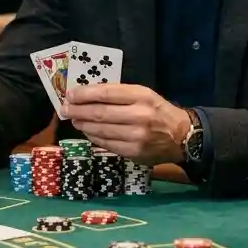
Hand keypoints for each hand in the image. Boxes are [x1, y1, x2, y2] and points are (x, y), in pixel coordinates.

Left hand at [61, 83, 189, 165]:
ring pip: (100, 130)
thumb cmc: (159, 111)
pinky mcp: (133, 153)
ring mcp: (136, 137)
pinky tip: (88, 132)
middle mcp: (139, 116)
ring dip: (83, 125)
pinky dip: (94, 137)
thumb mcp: (144, 94)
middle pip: (99, 113)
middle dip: (78, 111)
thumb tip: (87, 96)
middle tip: (65, 109)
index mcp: (142, 96)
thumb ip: (119, 94)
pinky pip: (106, 144)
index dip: (84, 94)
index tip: (70, 94)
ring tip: (74, 120)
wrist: (182, 136)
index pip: (106, 94)